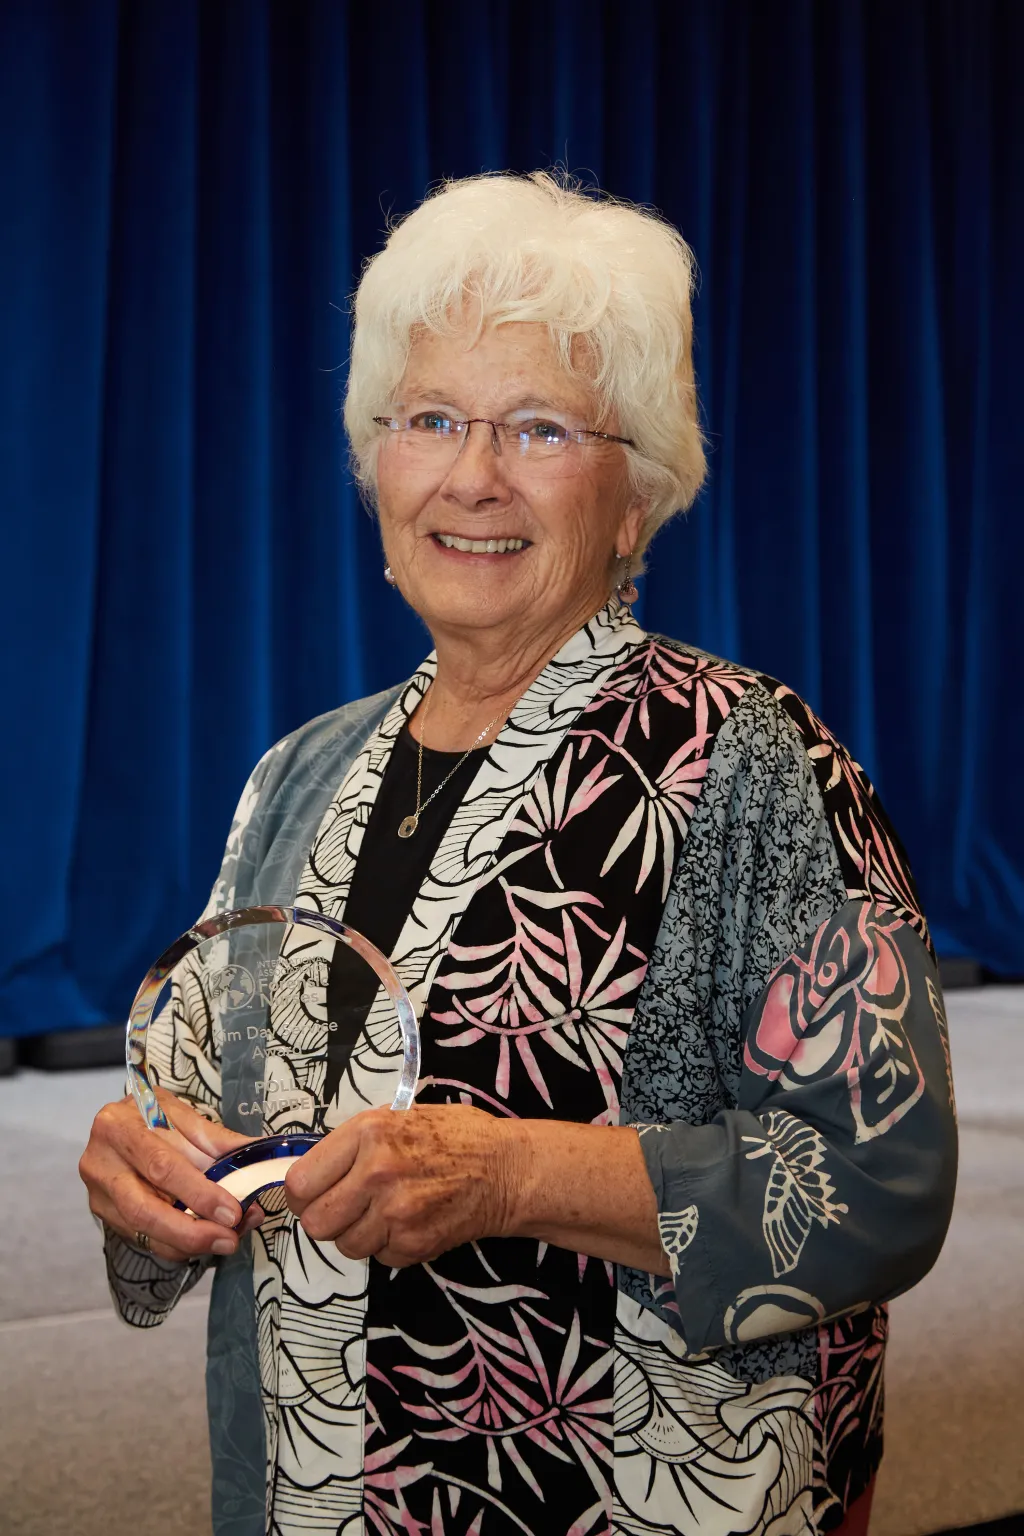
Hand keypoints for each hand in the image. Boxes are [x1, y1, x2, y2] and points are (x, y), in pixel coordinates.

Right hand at [80, 1088, 263, 1261]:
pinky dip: (176, 1245)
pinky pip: (143, 1239)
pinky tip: (202, 1242)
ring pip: (143, 1231)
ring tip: (224, 1241)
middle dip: (191, 1231)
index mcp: (119, 1127)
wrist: (116, 1122)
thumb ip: (216, 1139)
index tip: (232, 1212)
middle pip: (144, 1209)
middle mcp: (100, 1163)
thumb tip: (256, 1156)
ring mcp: (99, 1193)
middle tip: (229, 1239)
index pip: (161, 1166)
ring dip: (187, 1243)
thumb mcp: (181, 1114)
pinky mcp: (104, 1214)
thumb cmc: (151, 1114)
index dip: (198, 1193)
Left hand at [284, 1104, 516, 1266]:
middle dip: (326, 1220)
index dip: (301, 1195)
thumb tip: (315, 1171)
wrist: (507, 1169)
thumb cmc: (455, 1137)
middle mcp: (376, 1172)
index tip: (311, 1196)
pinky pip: (380, 1257)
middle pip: (316, 1223)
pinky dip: (391, 1247)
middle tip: (345, 1211)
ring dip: (360, 1235)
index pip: (300, 1182)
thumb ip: (355, 1144)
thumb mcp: (398, 1118)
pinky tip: (411, 1223)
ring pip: (346, 1246)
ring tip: (386, 1214)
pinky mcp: (415, 1244)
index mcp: (368, 1133)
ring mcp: (396, 1212)